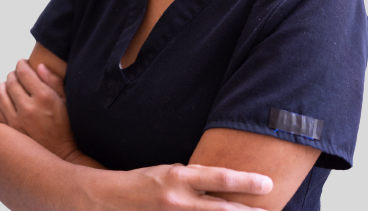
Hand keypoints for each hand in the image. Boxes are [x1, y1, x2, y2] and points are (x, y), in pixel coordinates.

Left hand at [0, 59, 77, 160]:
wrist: (61, 154)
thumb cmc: (67, 126)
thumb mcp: (66, 100)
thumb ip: (53, 81)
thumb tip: (39, 67)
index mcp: (44, 97)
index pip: (25, 73)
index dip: (21, 64)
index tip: (22, 63)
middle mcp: (28, 107)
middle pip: (11, 82)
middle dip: (13, 74)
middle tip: (16, 73)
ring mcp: (16, 120)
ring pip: (1, 95)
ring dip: (2, 85)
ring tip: (7, 83)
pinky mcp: (10, 131)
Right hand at [93, 163, 271, 210]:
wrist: (110, 201)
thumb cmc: (144, 181)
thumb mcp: (170, 171)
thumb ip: (195, 178)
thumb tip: (224, 183)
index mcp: (179, 177)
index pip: (219, 178)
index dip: (246, 181)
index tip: (268, 184)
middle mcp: (178, 200)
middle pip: (222, 210)